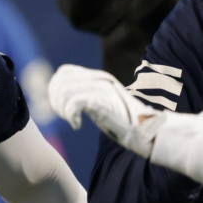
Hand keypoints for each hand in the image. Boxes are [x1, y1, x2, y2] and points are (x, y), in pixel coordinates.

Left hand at [48, 65, 164, 157]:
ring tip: (73, 121)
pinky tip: (78, 126)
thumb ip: (87, 95)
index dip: (55, 89)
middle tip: (66, 116)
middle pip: (60, 80)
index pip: (64, 71)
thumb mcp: (102, 103)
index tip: (62, 107)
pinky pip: (74, 103)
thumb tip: (64, 98)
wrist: (147, 131)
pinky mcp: (103, 102)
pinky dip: (71, 116)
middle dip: (55, 101)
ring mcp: (102, 89)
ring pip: (64, 91)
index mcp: (98, 77)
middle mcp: (99, 79)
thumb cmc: (124, 122)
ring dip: (63, 110)